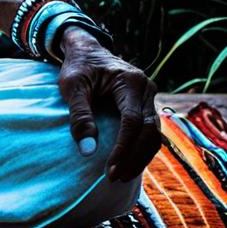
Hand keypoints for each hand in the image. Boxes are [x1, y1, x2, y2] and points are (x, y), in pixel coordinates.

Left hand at [56, 26, 160, 182]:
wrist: (86, 49)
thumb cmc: (77, 66)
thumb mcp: (72, 86)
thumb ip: (79, 116)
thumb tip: (87, 151)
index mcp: (130, 81)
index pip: (132, 122)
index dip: (124, 148)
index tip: (111, 169)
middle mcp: (146, 88)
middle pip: (150, 132)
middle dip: (134, 158)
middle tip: (116, 178)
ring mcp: (149, 96)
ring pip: (154, 134)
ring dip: (140, 157)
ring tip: (121, 175)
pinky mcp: (146, 104)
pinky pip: (150, 131)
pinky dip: (141, 148)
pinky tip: (128, 162)